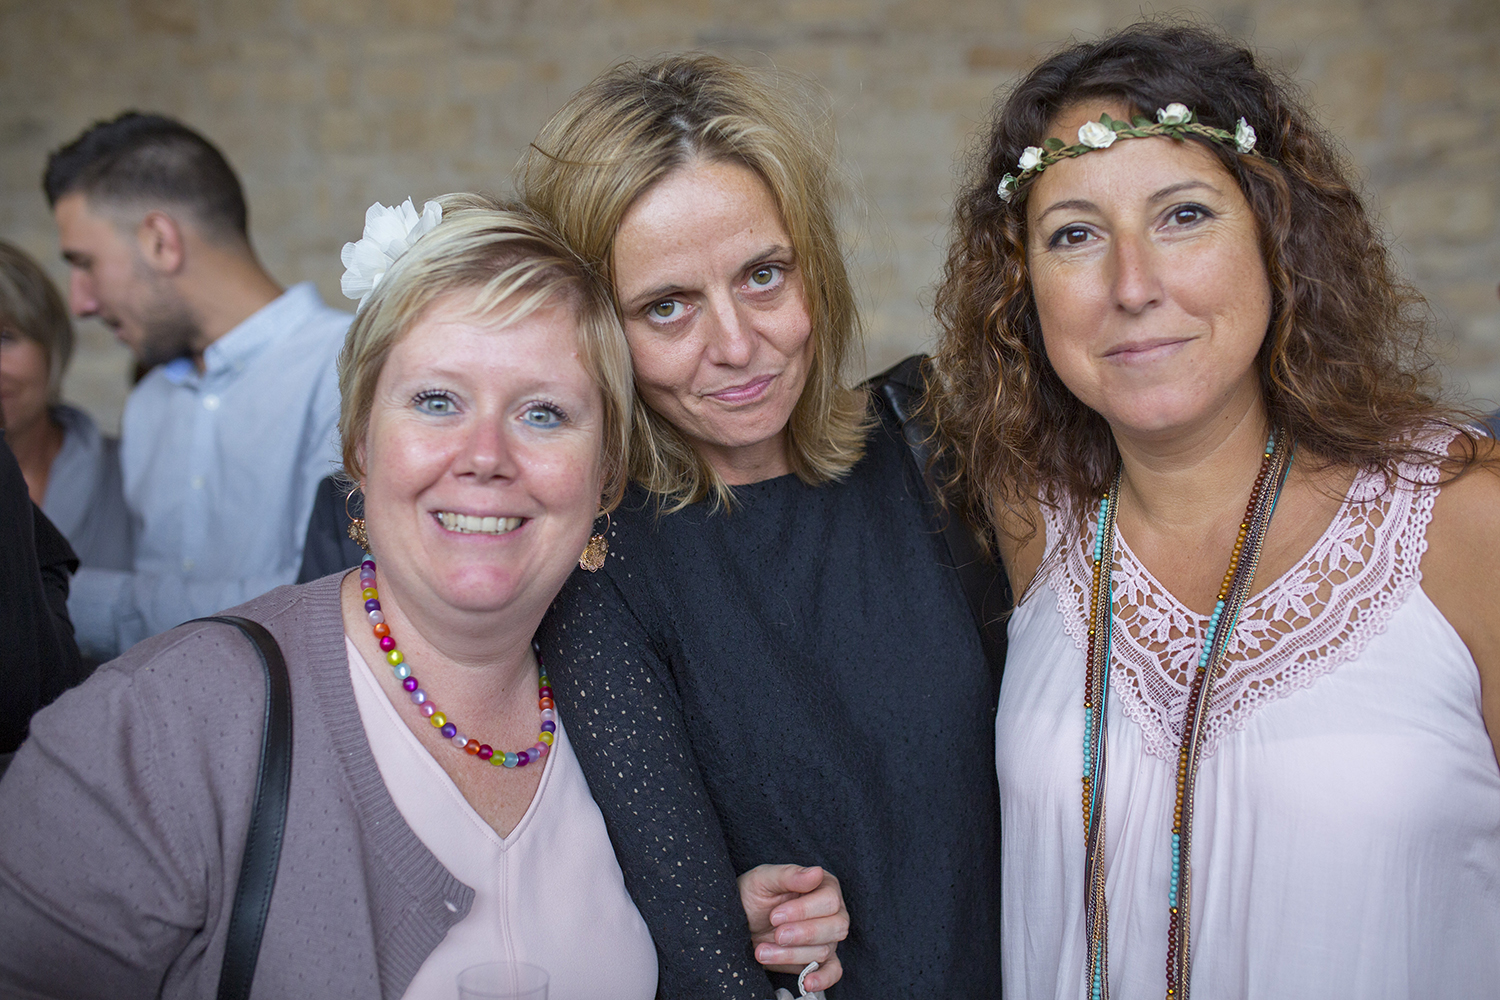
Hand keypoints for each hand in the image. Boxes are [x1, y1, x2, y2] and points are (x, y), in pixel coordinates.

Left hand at [738, 864, 847, 991]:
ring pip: (824, 950)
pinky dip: (823, 978)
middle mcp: (832, 912)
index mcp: (823, 886)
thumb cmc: (753, 894)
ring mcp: (827, 937)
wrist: (740, 920)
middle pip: (835, 927)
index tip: (775, 916)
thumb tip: (816, 872)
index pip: (829, 901)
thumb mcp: (764, 879)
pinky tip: (807, 983)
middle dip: (802, 935)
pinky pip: (833, 971)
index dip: (803, 911)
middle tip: (776, 935)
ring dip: (790, 954)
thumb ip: (789, 875)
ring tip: (762, 951)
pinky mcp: (818, 960)